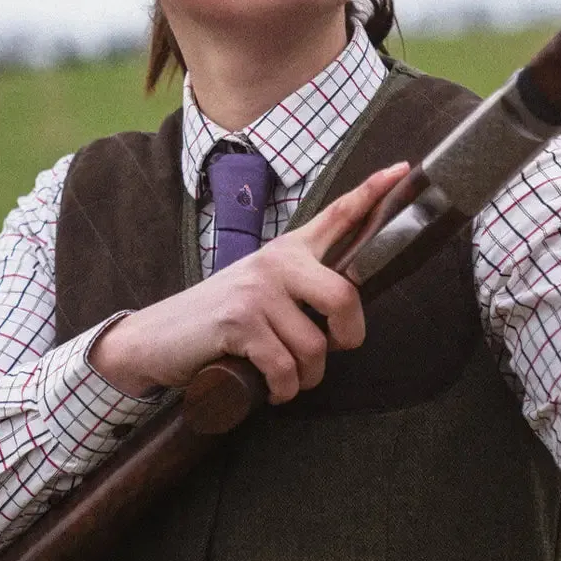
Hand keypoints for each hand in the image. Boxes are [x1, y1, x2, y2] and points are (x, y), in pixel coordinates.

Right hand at [89, 161, 409, 403]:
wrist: (156, 338)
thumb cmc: (218, 320)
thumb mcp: (261, 290)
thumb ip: (300, 288)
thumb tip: (347, 309)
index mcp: (288, 251)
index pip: (337, 214)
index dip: (372, 193)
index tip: (404, 170)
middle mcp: (276, 263)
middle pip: (344, 297)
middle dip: (348, 337)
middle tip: (334, 350)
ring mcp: (257, 291)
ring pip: (315, 347)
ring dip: (305, 377)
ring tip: (284, 376)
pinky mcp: (239, 323)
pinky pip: (285, 369)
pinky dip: (283, 390)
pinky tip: (269, 388)